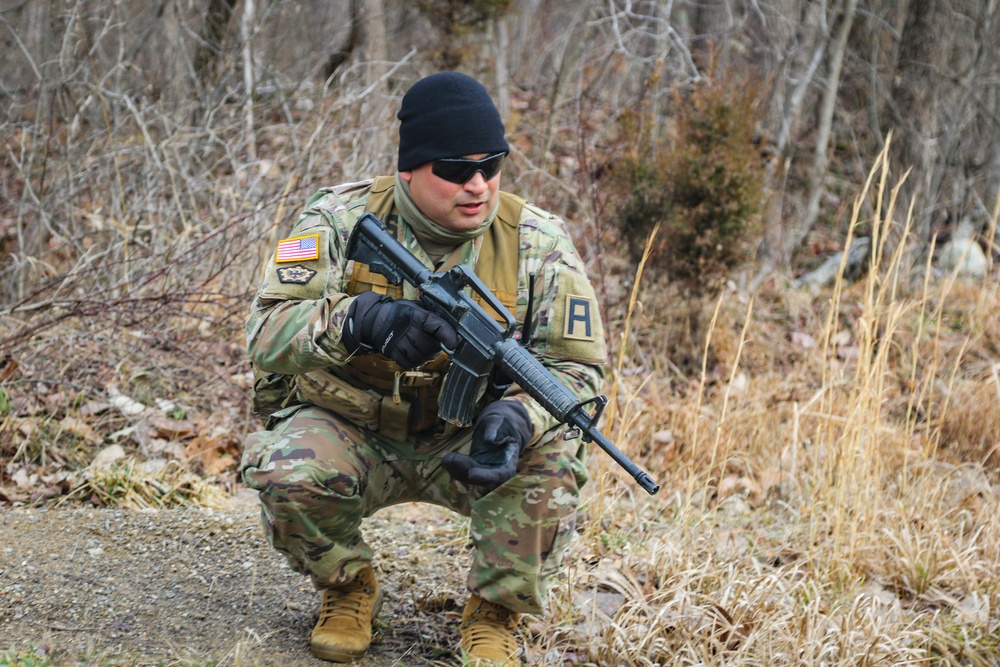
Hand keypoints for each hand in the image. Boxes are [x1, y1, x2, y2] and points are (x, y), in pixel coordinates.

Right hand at [342, 292, 457, 368]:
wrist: (374, 319)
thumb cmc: (399, 313)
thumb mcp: (415, 307)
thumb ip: (430, 315)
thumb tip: (448, 323)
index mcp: (418, 316)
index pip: (437, 326)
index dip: (448, 335)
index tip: (454, 344)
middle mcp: (409, 330)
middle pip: (430, 346)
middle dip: (435, 348)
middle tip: (434, 345)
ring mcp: (400, 342)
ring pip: (421, 357)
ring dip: (426, 356)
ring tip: (424, 350)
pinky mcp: (393, 353)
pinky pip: (409, 363)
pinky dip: (415, 362)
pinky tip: (415, 355)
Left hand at [442, 401, 532, 487]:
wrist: (500, 424)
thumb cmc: (503, 421)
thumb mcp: (500, 420)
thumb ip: (496, 428)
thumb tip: (489, 439)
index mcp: (509, 461)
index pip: (500, 474)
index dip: (486, 476)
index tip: (471, 473)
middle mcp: (496, 470)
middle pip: (481, 478)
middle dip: (465, 470)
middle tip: (451, 458)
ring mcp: (485, 470)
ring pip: (470, 477)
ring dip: (456, 470)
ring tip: (446, 457)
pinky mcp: (474, 466)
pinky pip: (463, 472)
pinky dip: (454, 467)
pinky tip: (447, 458)